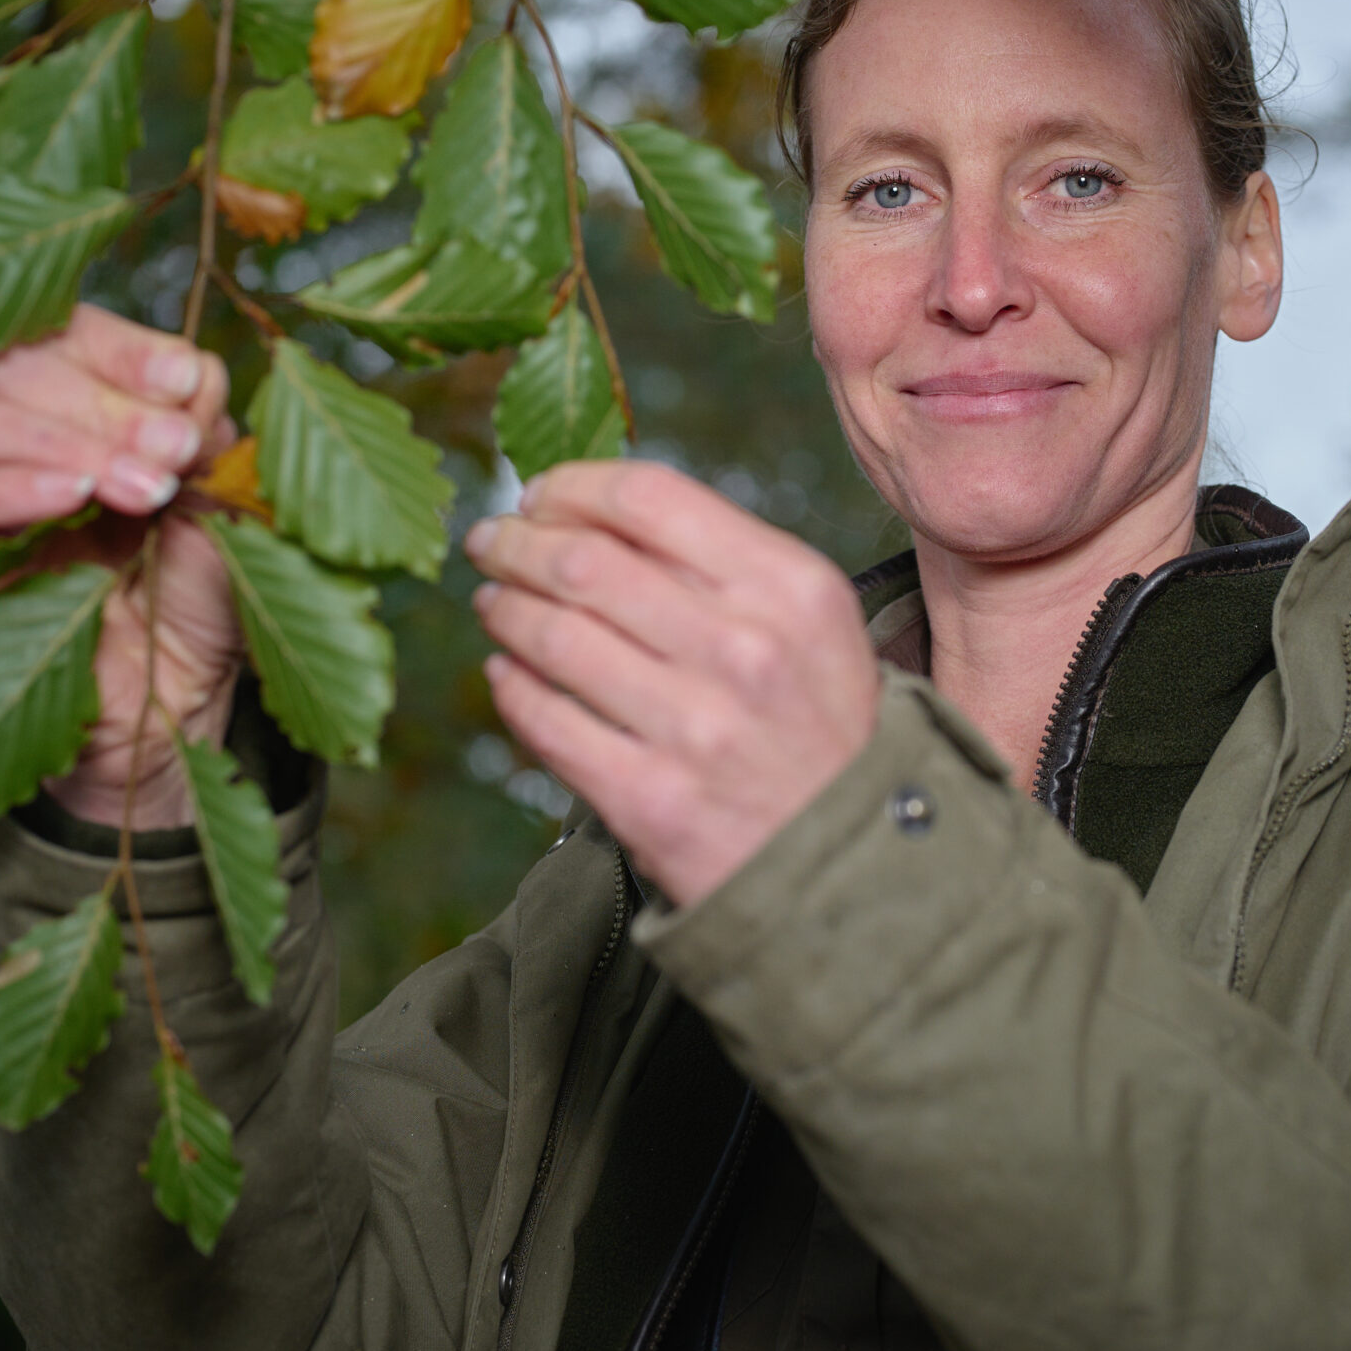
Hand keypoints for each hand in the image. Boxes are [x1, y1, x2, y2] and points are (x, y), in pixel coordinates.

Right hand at [0, 304, 244, 829]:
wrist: (187, 695)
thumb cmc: (211, 588)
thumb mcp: (232, 494)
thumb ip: (209, 426)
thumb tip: (190, 376)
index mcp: (98, 402)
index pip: (69, 328)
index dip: (125, 345)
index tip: (190, 383)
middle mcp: (35, 435)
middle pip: (17, 364)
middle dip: (109, 402)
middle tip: (176, 454)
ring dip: (67, 442)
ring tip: (142, 491)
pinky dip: (13, 489)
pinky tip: (75, 501)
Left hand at [467, 460, 882, 906]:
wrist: (859, 865)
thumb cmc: (826, 730)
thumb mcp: (815, 624)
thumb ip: (726, 563)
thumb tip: (600, 516)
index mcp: (789, 587)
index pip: (648, 498)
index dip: (572, 485)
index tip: (539, 494)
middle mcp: (744, 649)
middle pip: (584, 562)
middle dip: (517, 542)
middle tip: (491, 541)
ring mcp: (695, 729)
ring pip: (553, 637)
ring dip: (505, 608)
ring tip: (494, 601)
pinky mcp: (650, 801)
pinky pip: (548, 724)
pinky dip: (511, 687)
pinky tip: (506, 671)